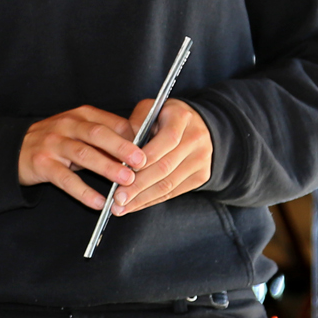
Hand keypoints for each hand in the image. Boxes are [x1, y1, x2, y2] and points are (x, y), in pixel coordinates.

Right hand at [18, 106, 146, 209]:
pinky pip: (65, 179)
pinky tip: (98, 202)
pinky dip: (83, 191)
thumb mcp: (79, 132)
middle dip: (121, 147)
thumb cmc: (57, 141)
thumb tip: (140, 150)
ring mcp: (53, 144)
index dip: (132, 135)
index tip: (150, 148)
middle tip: (142, 161)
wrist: (15, 149)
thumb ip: (105, 137)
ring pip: (83, 154)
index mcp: (81, 115)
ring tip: (126, 180)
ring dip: (106, 167)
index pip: (111, 122)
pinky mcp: (42, 164)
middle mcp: (67, 125)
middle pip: (97, 134)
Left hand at [108, 99, 213, 215]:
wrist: (197, 124)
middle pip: (165, 167)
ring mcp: (201, 160)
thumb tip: (120, 152)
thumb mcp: (148, 110)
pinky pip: (173, 192)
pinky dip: (152, 200)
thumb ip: (134, 124)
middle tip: (116, 199)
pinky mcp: (201, 176)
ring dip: (142, 199)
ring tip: (121, 208)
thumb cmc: (164, 117)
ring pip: (169, 184)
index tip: (121, 173)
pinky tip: (135, 205)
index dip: (143, 159)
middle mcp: (195, 139)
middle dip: (138, 186)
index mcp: (181, 117)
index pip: (165, 141)